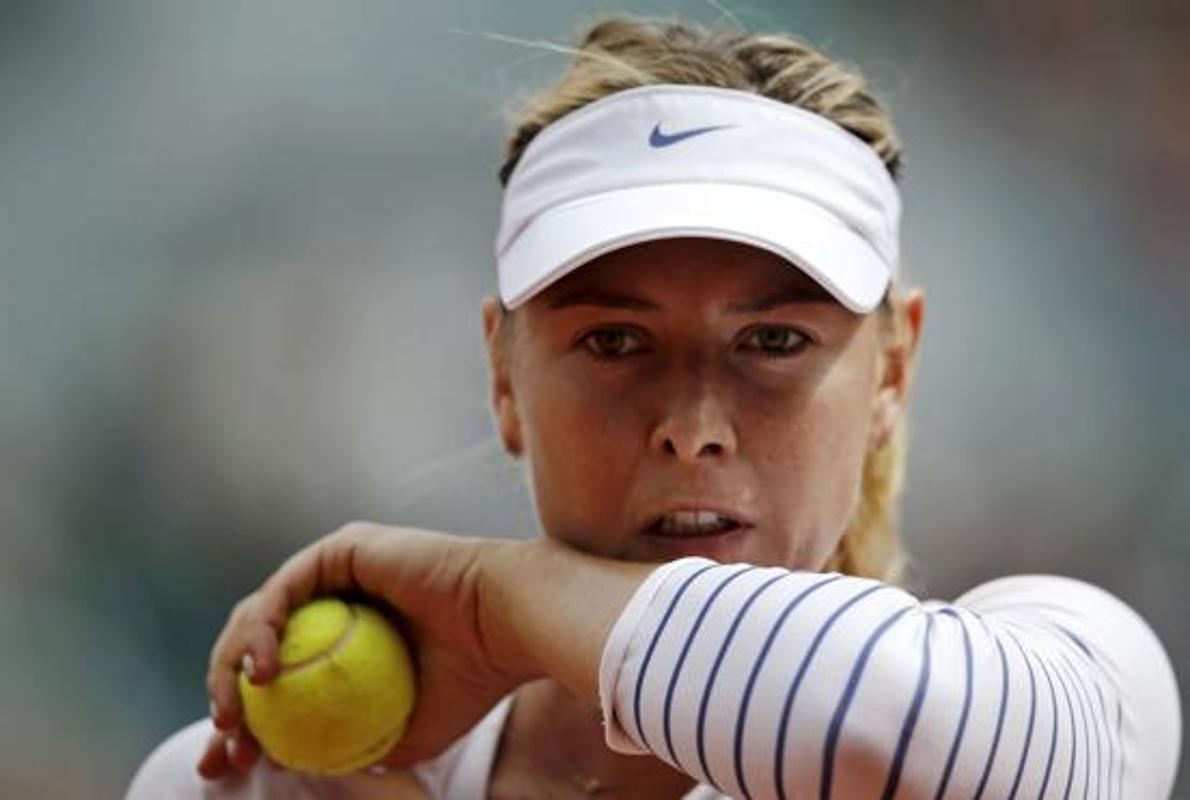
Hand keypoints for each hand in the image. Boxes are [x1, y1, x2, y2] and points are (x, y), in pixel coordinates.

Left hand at [198, 522, 533, 778]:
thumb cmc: (474, 679)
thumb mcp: (401, 731)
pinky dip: (262, 631)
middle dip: (226, 699)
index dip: (247, 721)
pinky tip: (262, 673)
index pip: (283, 677)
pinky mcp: (342, 548)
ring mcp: (338, 570)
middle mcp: (341, 598)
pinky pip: (285, 589)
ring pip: (261, 617)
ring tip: (234, 717)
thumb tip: (299, 766)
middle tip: (222, 749)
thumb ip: (351, 743)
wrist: (509, 627)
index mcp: (353, 638)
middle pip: (261, 646)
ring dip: (230, 668)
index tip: (227, 763)